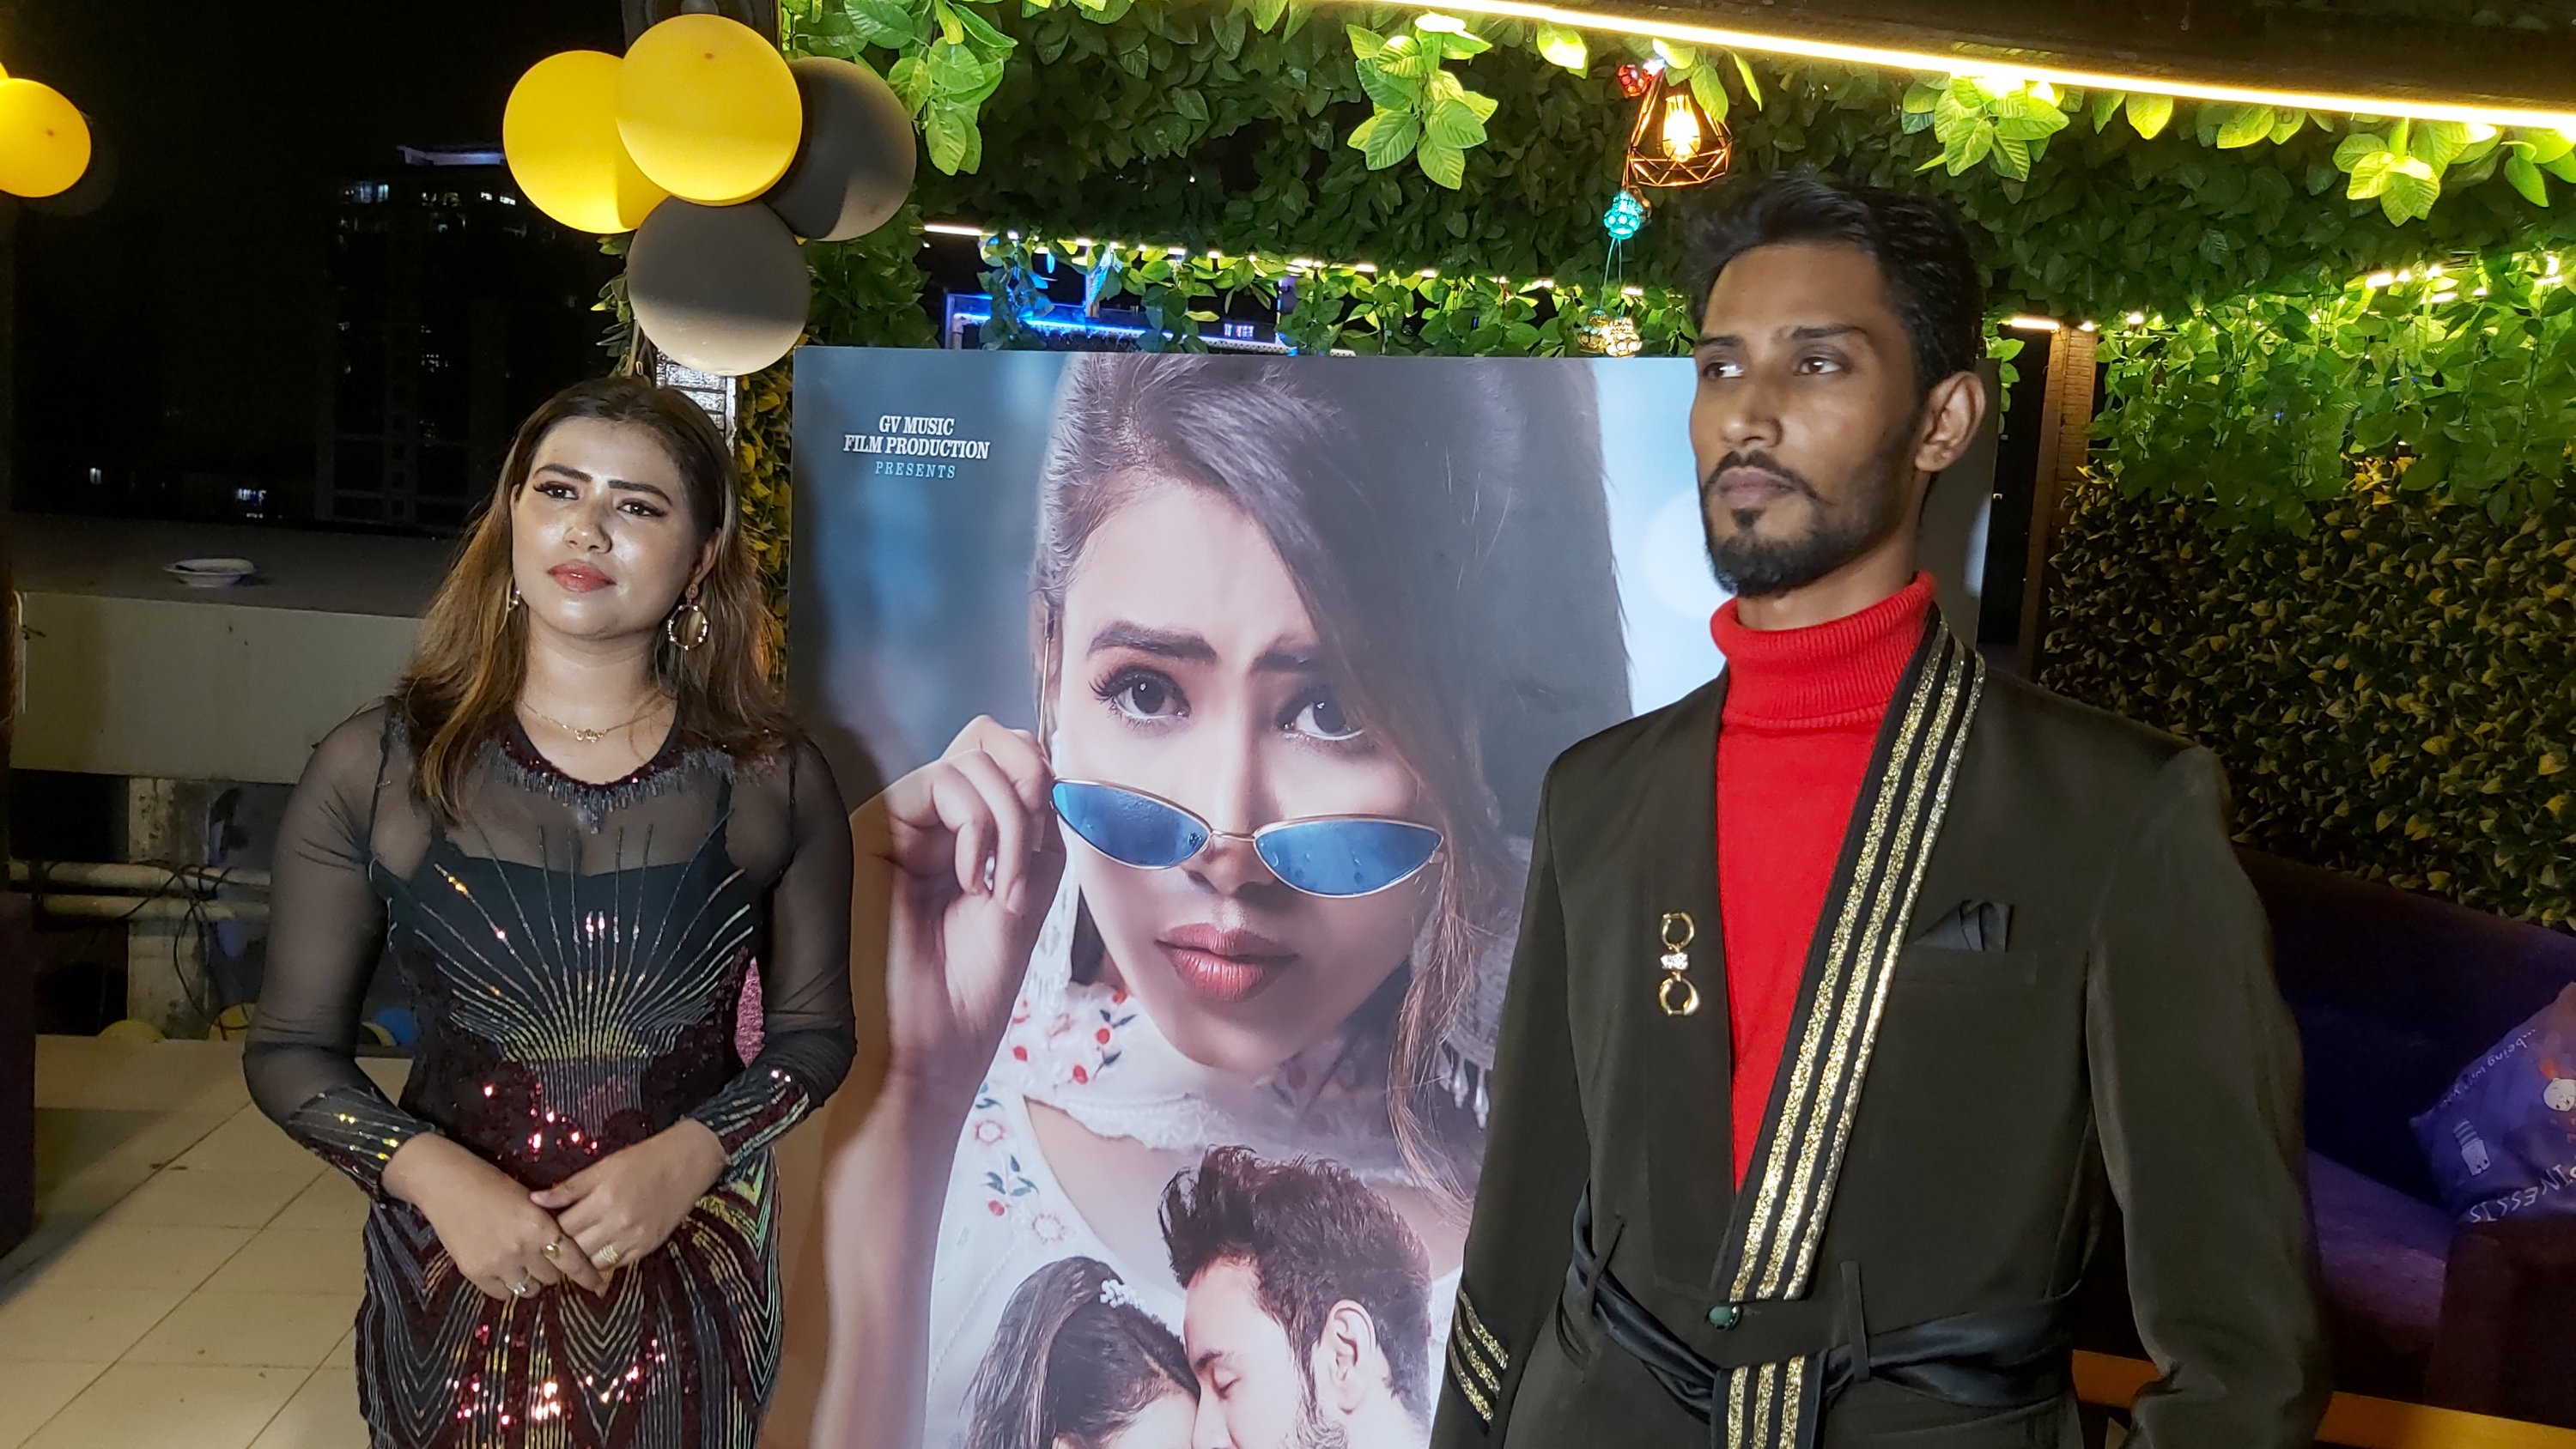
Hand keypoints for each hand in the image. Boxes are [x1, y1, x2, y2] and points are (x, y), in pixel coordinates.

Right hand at [382, 1134, 608, 1299]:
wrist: (447, 1184)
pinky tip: (500, 1266)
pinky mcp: (475, 1273)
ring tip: (520, 1261)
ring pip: (528, 1288)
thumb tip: (567, 1250)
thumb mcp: (530, 1201)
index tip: (599, 1287)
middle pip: (551, 1277)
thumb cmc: (493, 1185)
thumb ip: (548, 1226)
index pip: (573, 1261)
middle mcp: (522, 1249)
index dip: (588, 1276)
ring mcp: (497, 1264)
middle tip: (540, 1255)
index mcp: (540, 1226)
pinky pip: (502, 1293)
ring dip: (529, 1278)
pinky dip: (506, 1284)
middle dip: (550, 1268)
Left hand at [530, 1120, 729, 1273]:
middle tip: (555, 1241)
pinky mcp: (648, 1246)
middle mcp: (619, 1222)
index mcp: (603, 1199)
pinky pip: (616, 1264)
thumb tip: (535, 1200)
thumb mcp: (602, 1167)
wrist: (686, 1163)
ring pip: (594, 1262)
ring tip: (576, 1247)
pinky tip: (599, 1248)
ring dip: (582, 1257)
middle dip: (563, 1246)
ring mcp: (635, 1238)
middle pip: (576, 1248)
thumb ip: (568, 1188)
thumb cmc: (642, 1160)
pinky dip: (604, 1259)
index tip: (545, 1227)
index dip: (550, 1229)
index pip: (563, 1227)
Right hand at [855, 716, 1065, 1099]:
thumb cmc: (970, 990)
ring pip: (974, 757)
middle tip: (1031, 853)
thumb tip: (1044, 759)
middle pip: (992, 738)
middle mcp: (935, 821)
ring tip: (999, 888)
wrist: (925, 1047)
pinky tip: (971, 880)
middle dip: (1030, 785)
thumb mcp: (1026, 893)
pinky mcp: (876, 825)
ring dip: (1010, 820)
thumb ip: (1034, 826)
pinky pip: (942, 780)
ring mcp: (904, 821)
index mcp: (972, 836)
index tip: (1048, 850)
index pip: (1013, 758)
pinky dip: (978, 823)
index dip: (1044, 783)